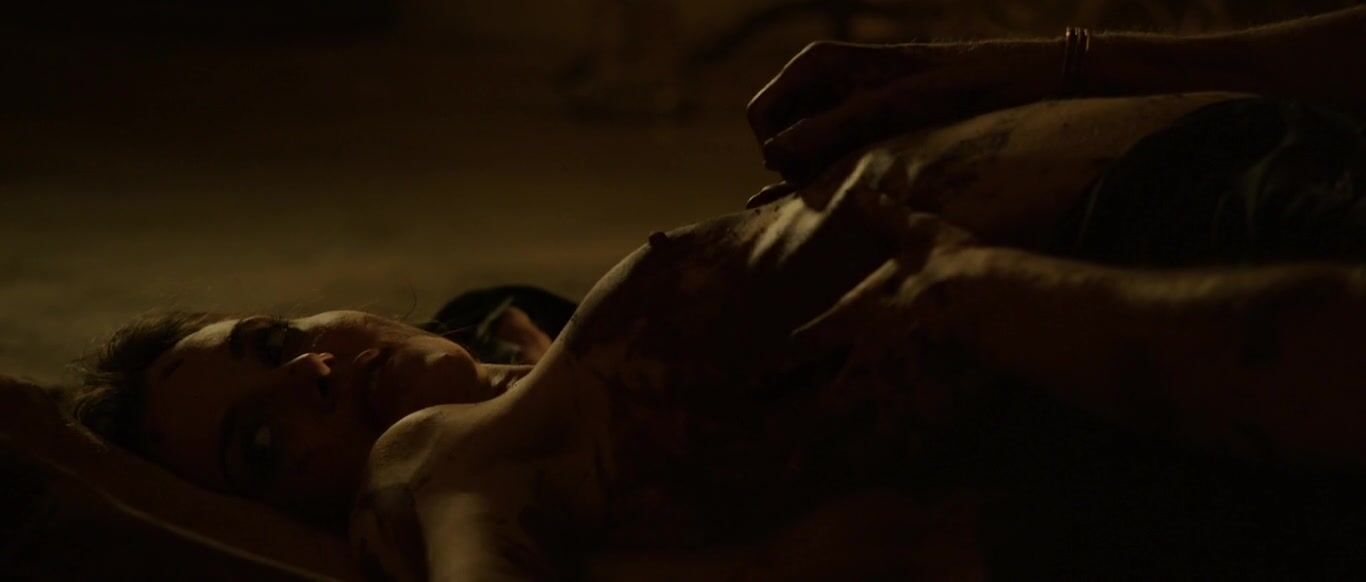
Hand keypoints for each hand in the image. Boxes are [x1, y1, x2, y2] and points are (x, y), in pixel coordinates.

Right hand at [747, 39, 1059, 186]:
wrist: (1003, 84)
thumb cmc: (949, 86)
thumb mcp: (886, 109)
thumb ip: (828, 129)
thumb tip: (775, 155)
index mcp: (816, 63)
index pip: (761, 114)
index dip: (773, 150)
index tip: (804, 177)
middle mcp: (821, 82)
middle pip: (776, 135)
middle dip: (792, 165)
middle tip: (831, 187)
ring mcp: (838, 105)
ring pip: (800, 151)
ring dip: (814, 174)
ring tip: (853, 187)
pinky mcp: (859, 127)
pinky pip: (825, 156)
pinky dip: (829, 175)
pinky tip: (848, 187)